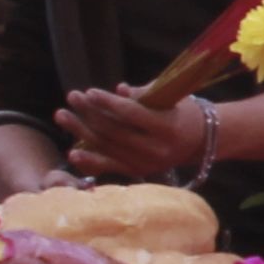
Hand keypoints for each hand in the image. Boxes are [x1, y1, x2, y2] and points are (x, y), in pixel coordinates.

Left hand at [59, 86, 214, 181]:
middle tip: (72, 97)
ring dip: (81, 131)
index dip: (107, 103)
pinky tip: (72, 152)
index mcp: (167, 128)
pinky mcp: (139, 172)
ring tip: (62, 115)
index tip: (89, 92)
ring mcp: (146, 164)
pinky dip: (90, 160)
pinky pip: (110, 166)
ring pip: (107, 147)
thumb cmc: (183, 112)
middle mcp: (155, 149)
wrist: (200, 141)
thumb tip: (118, 90)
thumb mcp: (170, 98)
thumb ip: (143, 94)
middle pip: (114, 131)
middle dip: (89, 113)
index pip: (130, 114)